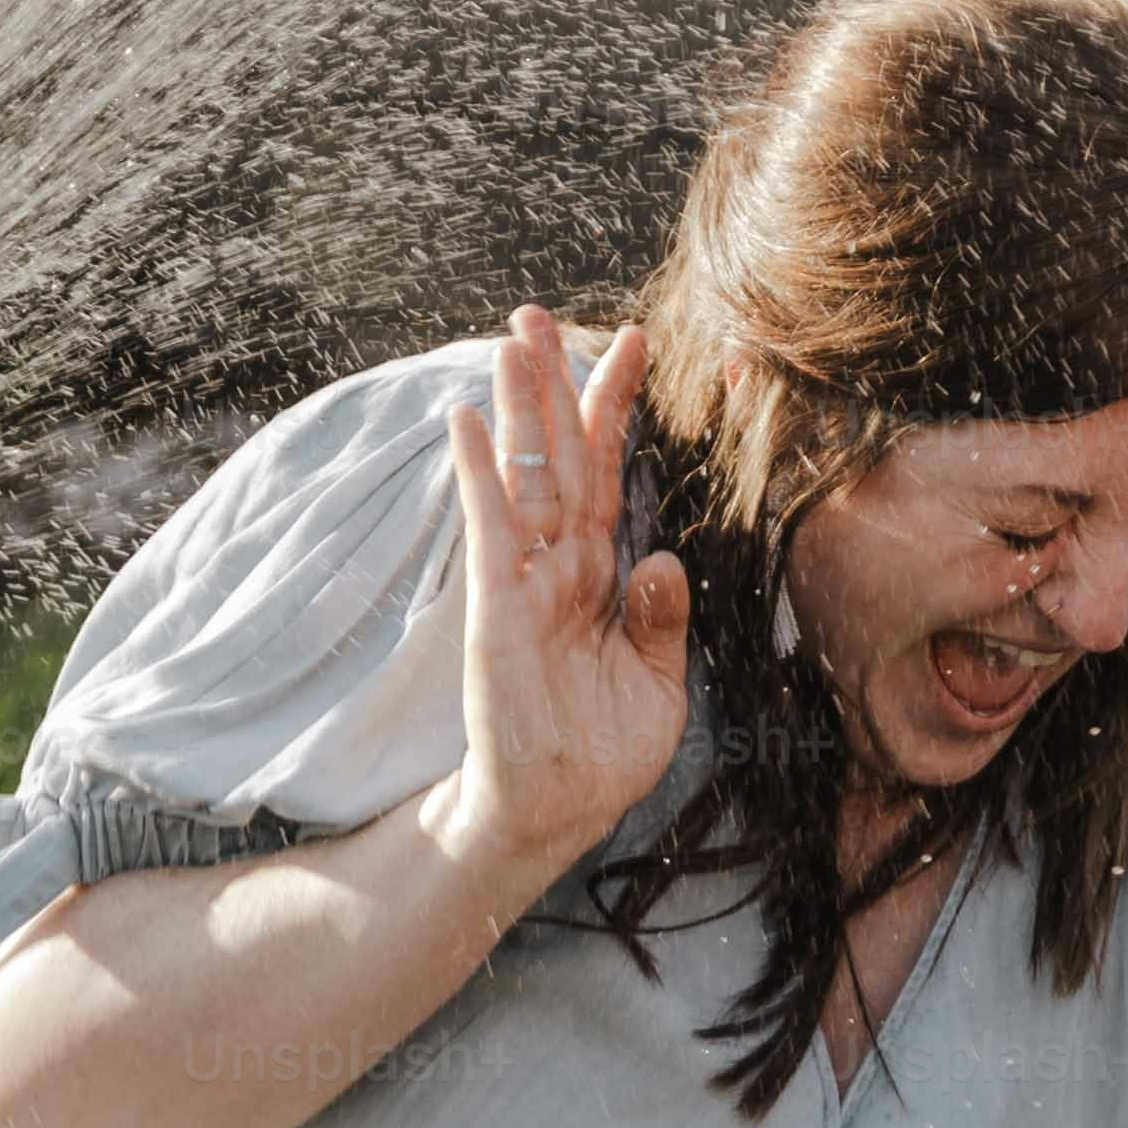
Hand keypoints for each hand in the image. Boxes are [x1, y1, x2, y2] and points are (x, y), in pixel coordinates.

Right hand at [426, 303, 682, 896]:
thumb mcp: (656, 685)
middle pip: (560, 456)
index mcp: (597, 578)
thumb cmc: (599, 756)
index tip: (633, 346)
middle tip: (542, 312)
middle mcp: (557, 567)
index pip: (606, 477)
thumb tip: (662, 557)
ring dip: (517, 407)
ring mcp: (523, 583)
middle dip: (554, 383)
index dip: (614, 413)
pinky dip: (481, 475)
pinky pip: (490, 529)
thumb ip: (660, 620)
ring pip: (525, 475)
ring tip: (509, 338)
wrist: (551, 814)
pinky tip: (465, 421)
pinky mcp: (496, 609)